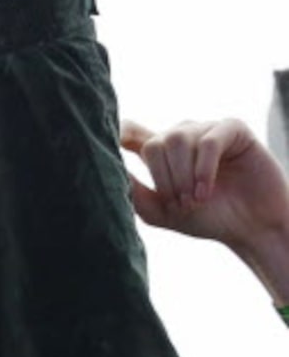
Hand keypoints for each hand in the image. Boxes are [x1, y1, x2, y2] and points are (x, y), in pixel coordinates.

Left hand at [122, 118, 288, 300]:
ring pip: (178, 139)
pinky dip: (203, 169)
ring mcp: (206, 130)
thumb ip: (132, 190)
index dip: (117, 132)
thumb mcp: (159, 211)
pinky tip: (206, 191)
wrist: (250, 227)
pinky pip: (208, 141)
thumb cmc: (206, 218)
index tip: (109, 141)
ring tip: (195, 200)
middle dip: (164, 179)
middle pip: (153, 144)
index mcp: (160, 154)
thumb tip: (106, 168)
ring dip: (183, 176)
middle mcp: (181, 137)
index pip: (131, 133)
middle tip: (180, 203)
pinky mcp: (233, 129)